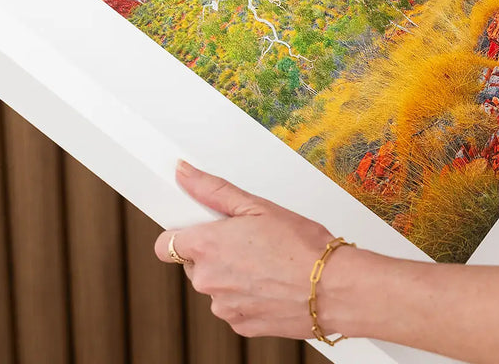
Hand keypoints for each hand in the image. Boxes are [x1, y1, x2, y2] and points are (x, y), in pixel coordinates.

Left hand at [154, 160, 339, 338]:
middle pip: (194, 265)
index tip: (198, 229)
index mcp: (206, 246)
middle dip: (215, 253)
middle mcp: (207, 280)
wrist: (334, 289)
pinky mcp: (242, 325)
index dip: (181, 235)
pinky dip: (248, 297)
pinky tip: (272, 284)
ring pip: (216, 287)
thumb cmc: (302, 245)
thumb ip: (213, 190)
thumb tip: (184, 173)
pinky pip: (234, 307)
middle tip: (248, 242)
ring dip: (232, 277)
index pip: (165, 245)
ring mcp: (224, 307)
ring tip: (267, 264)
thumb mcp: (257, 205)